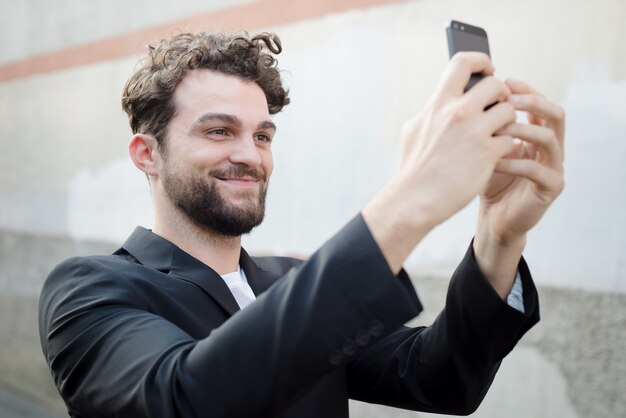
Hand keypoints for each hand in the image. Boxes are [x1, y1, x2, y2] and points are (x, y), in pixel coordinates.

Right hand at [363, 52, 517, 272]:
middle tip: (499, 108)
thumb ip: (432, 112)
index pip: (463, 63)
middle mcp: (458, 113)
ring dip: (507, 123)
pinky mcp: (488, 154)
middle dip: (501, 96)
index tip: (488, 69)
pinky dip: (506, 147)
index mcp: (438, 104)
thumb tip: (441, 102)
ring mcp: (475, 133)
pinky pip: (510, 139)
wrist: (415, 200)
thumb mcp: (414, 130)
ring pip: (509, 112)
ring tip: (498, 135)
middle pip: (496, 85)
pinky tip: (497, 156)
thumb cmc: (413, 168)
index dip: (481, 60)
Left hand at [474, 79, 564, 296]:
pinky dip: (513, 162)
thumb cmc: (486, 179)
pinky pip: (536, 169)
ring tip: (496, 130)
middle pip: (555, 113)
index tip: (504, 80)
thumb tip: (466, 93)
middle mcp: (551, 147)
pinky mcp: (551, 188)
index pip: (539, 102)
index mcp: (537, 133)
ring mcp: (555, 167)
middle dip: (531, 102)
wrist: (493, 219)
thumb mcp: (482, 146)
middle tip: (508, 100)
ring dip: (521, 130)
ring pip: (548, 138)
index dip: (525, 89)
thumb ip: (483, 124)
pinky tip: (493, 161)